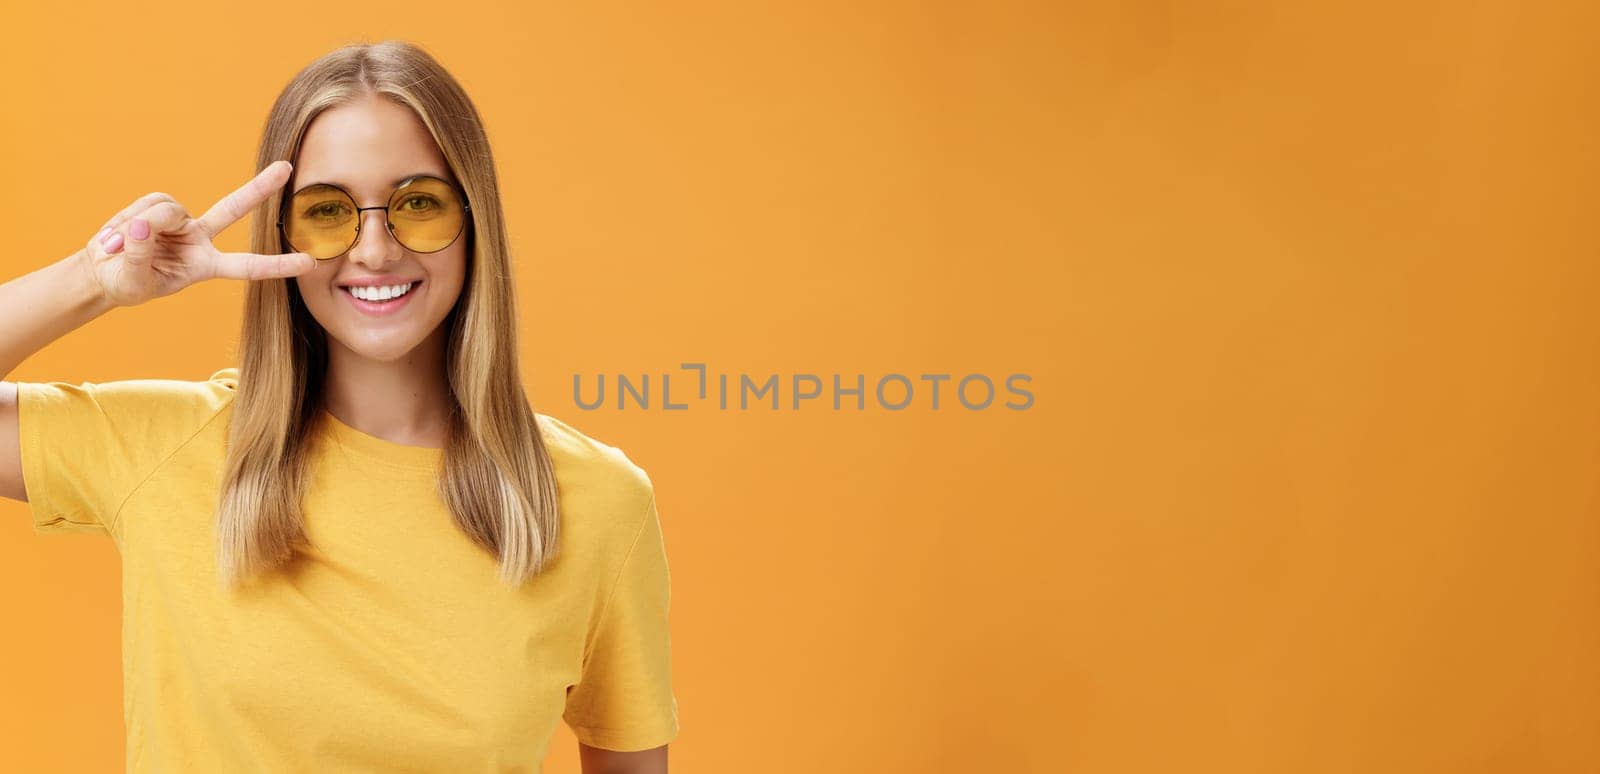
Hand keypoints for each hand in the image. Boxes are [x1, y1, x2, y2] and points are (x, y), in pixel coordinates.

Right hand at [79, 160, 316, 307]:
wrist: (102, 272)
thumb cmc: (125, 283)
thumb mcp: (132, 280)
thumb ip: (140, 255)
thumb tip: (145, 224)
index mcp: (206, 266)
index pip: (248, 266)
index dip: (278, 265)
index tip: (310, 263)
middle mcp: (200, 240)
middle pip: (234, 208)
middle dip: (259, 187)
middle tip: (287, 167)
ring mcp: (181, 222)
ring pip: (168, 209)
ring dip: (140, 226)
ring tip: (119, 248)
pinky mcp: (159, 208)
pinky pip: (148, 204)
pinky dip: (128, 219)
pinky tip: (117, 236)